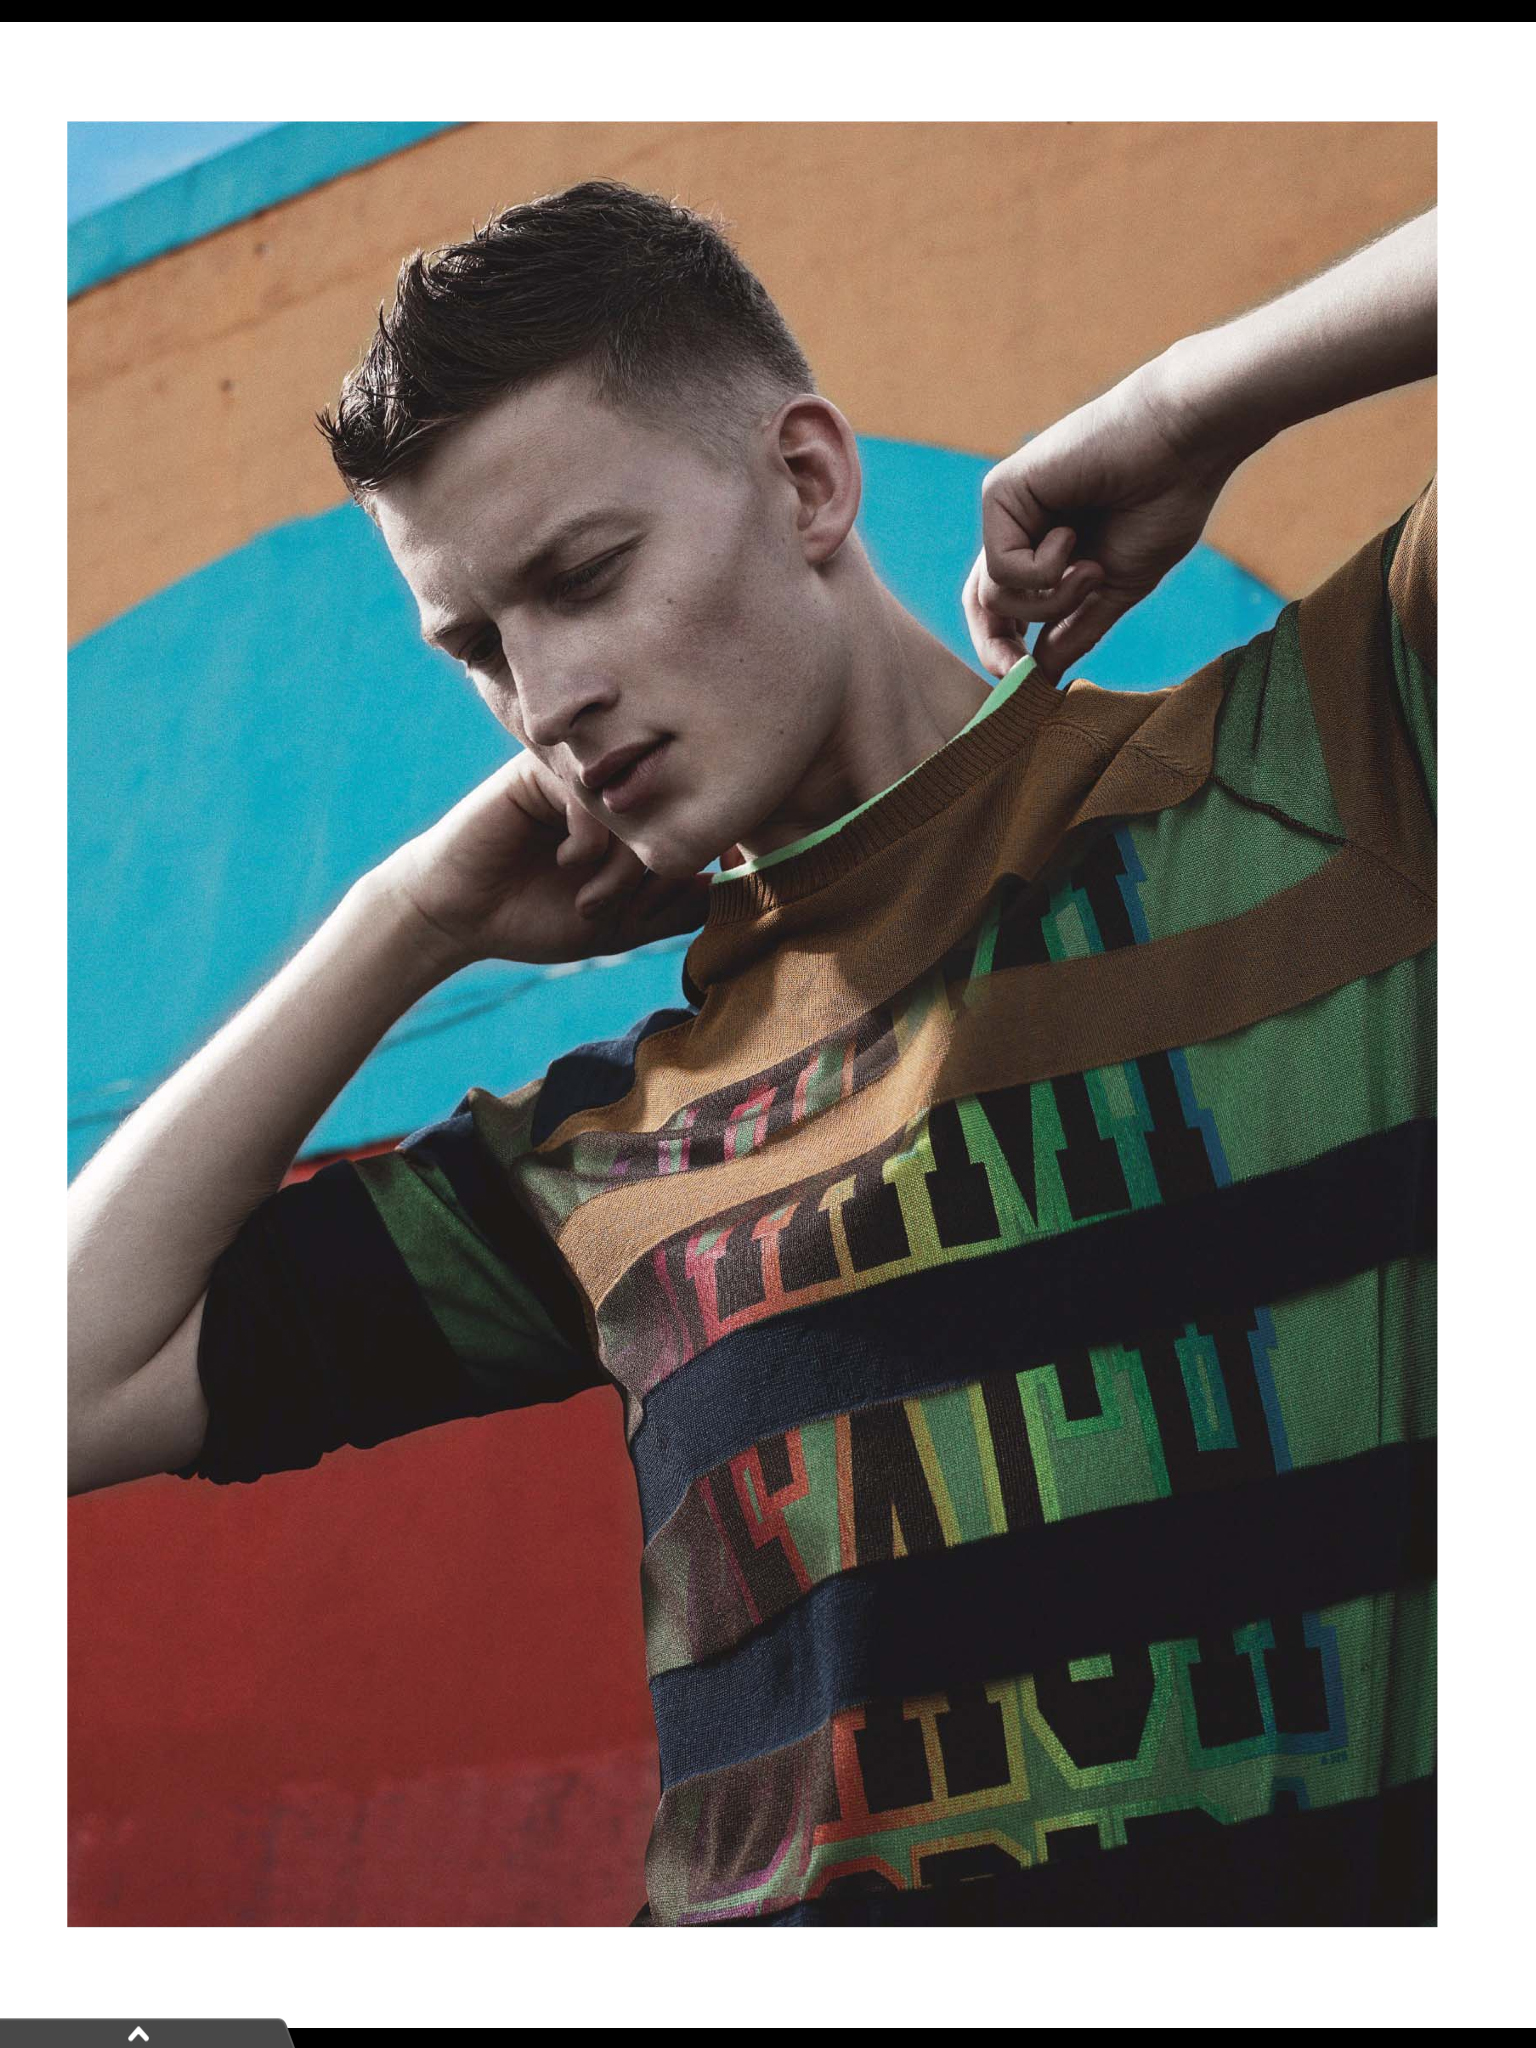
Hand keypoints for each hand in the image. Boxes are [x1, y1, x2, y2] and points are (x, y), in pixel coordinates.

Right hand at [376, 749, 717, 970]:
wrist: (462, 914)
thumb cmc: (539, 916)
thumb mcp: (623, 924)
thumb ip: (677, 908)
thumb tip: (737, 884)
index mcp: (638, 817)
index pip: (696, 829)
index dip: (687, 875)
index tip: (654, 911)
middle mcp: (616, 790)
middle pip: (675, 817)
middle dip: (653, 879)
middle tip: (614, 912)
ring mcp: (583, 776)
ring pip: (638, 808)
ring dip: (621, 867)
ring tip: (590, 902)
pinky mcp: (544, 769)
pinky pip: (594, 796)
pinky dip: (589, 842)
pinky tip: (564, 864)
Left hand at [961, 352, 1241, 683]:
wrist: (1185, 444)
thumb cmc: (1165, 502)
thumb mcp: (1118, 586)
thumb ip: (1078, 628)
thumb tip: (1042, 678)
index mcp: (1046, 546)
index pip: (1005, 610)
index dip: (1006, 654)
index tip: (1026, 692)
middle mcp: (1019, 526)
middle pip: (980, 606)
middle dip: (996, 648)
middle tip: (1018, 676)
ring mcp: (1006, 510)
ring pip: (995, 595)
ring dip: (1051, 599)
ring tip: (1091, 567)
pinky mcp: (1000, 492)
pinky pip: (1002, 568)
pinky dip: (1044, 570)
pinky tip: (1073, 536)